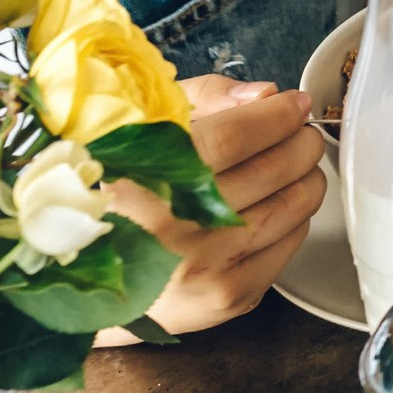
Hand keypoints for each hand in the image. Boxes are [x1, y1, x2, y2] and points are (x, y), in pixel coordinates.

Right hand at [99, 75, 325, 341]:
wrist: (85, 286)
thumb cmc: (116, 197)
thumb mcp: (139, 131)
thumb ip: (203, 101)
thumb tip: (264, 95)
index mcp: (142, 178)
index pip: (234, 138)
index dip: (275, 116)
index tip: (294, 104)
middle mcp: (174, 227)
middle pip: (270, 172)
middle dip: (299, 144)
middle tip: (303, 132)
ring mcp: (205, 267)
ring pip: (289, 209)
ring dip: (307, 178)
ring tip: (301, 163)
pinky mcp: (228, 296)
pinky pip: (287, 245)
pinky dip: (298, 217)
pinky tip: (285, 202)